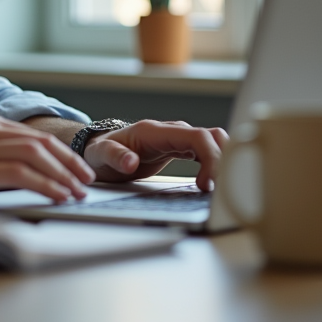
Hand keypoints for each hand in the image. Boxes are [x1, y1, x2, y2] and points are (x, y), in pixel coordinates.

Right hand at [0, 112, 95, 203]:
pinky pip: (21, 174)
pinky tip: (56, 195)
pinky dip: (45, 184)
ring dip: (63, 174)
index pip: (33, 135)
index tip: (75, 167)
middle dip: (69, 162)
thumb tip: (12, 177)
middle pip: (42, 142)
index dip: (60, 152)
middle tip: (86, 180)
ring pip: (37, 155)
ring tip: (77, 191)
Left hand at [83, 120, 228, 190]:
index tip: (207, 184)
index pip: (197, 136)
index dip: (210, 157)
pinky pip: (206, 151)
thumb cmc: (100, 151)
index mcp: (155, 132)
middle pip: (211, 138)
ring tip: (221, 188)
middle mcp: (170, 131)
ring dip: (222, 162)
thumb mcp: (101, 155)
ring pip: (213, 142)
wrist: (98, 148)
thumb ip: (114, 156)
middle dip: (223, 161)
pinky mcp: (180, 148)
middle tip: (220, 190)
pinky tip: (216, 183)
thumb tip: (130, 162)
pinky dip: (215, 164)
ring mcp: (177, 139)